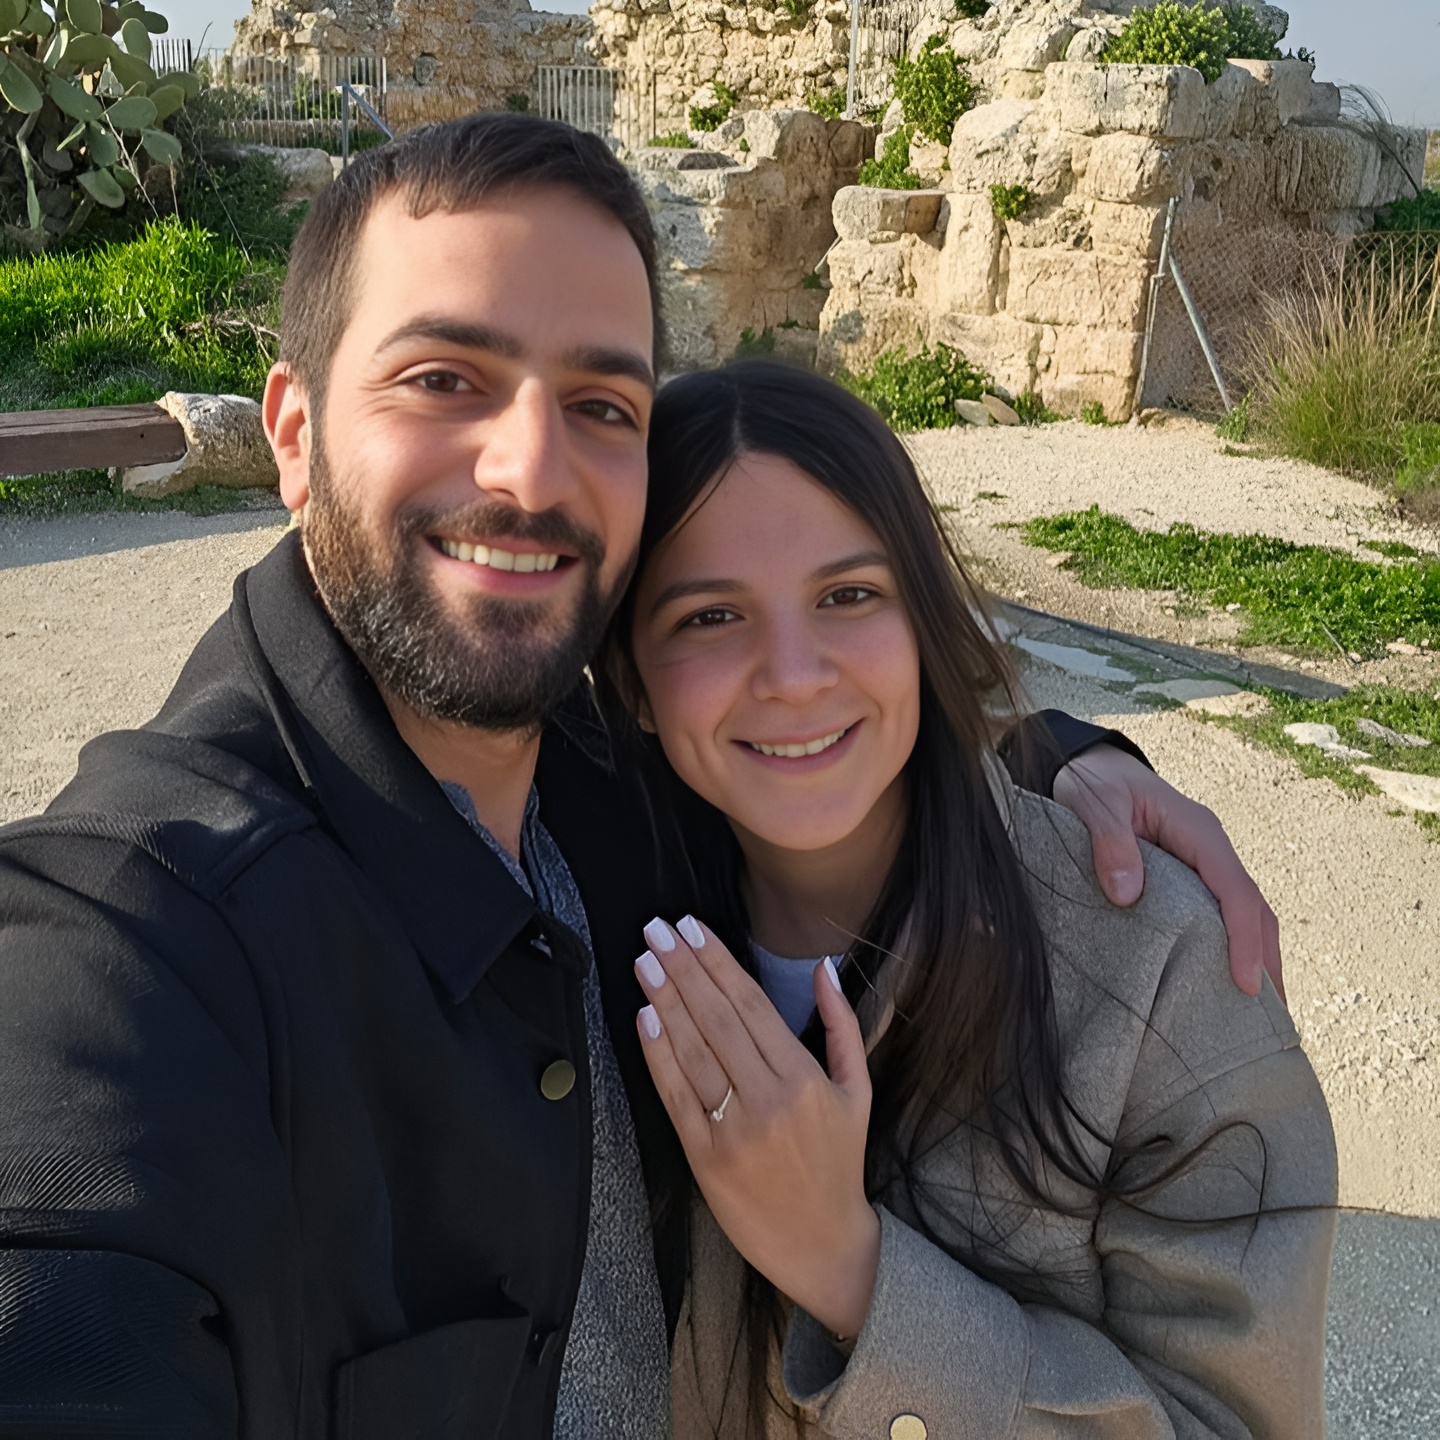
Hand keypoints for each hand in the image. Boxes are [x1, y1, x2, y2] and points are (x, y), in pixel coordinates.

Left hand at [632, 916, 879, 1338]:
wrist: (824, 1245)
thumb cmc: (839, 1162)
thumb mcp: (858, 1090)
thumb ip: (843, 1025)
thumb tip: (823, 967)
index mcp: (804, 1078)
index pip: (750, 1005)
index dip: (717, 962)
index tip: (692, 928)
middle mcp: (768, 1100)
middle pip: (716, 1019)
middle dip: (683, 968)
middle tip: (656, 928)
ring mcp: (733, 1130)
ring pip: (692, 1051)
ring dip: (664, 1000)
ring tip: (644, 961)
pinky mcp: (705, 1159)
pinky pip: (676, 1097)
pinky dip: (659, 1056)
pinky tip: (646, 1019)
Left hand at [1053, 745, 1282, 1000]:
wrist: (1089, 766)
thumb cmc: (1093, 783)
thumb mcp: (1094, 804)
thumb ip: (1109, 842)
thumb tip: (1128, 894)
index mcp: (1197, 830)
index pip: (1234, 889)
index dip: (1244, 937)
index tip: (1244, 982)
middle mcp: (1210, 847)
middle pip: (1254, 907)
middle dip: (1267, 960)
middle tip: (1271, 1019)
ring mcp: (1203, 863)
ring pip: (1243, 913)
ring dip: (1257, 957)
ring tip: (1258, 1014)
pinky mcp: (1190, 877)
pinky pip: (1220, 913)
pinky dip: (1231, 946)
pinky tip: (1221, 981)